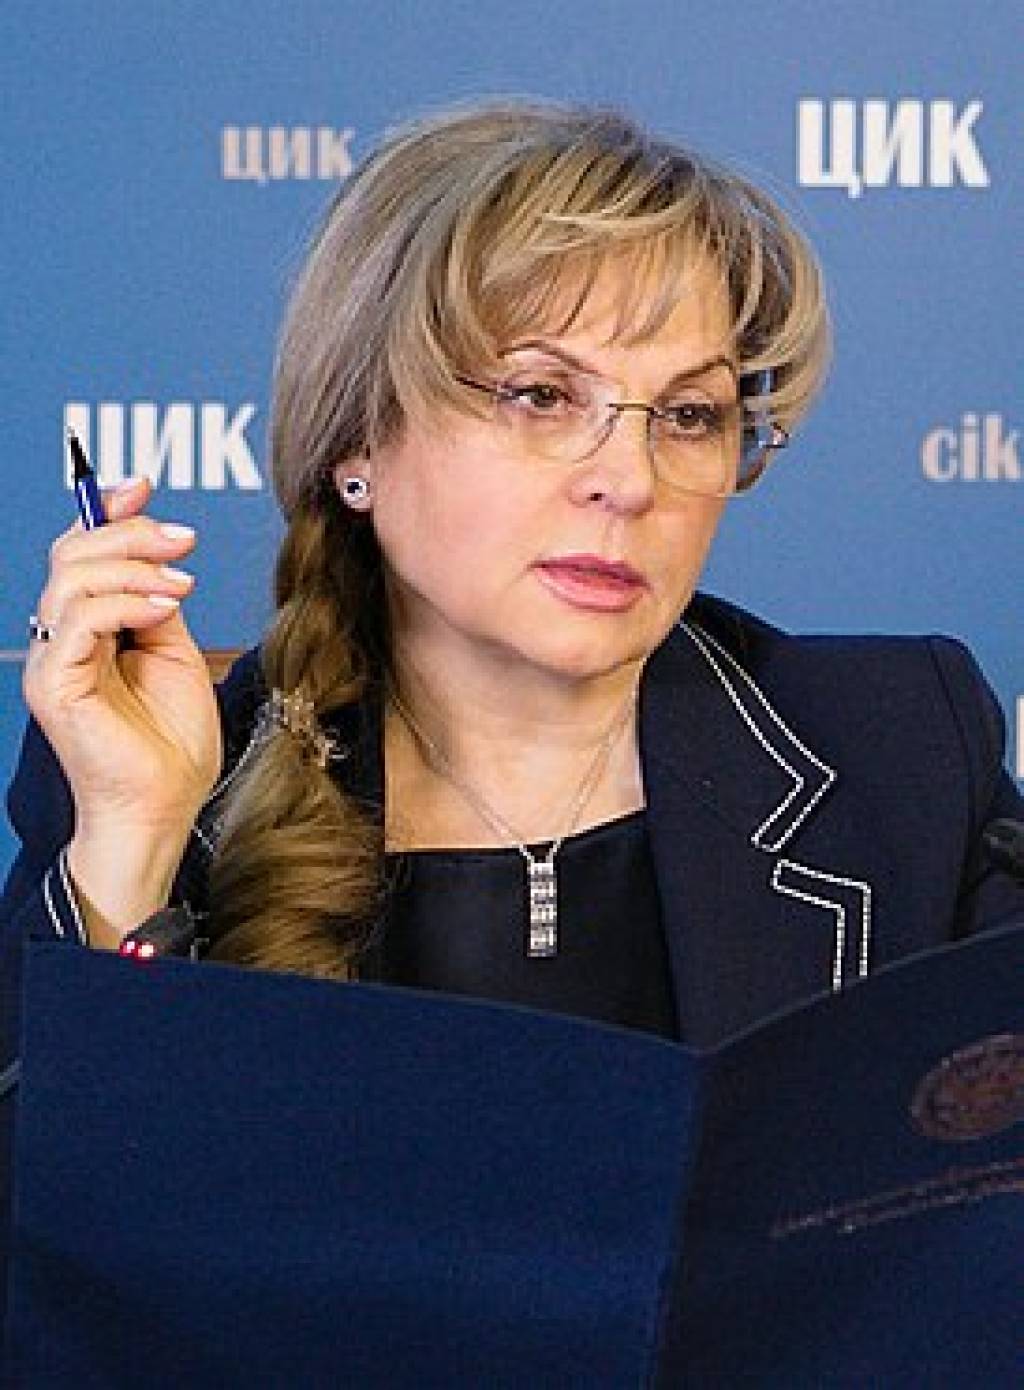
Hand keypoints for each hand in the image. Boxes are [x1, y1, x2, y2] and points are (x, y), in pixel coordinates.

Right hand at [23, 477, 222, 845]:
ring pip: (71, 578)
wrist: (165, 803)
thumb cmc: (172, 741)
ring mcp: (52, 661)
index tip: (144, 487)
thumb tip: (160, 561)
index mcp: (89, 628)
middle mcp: (62, 639)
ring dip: (134, 566)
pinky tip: (164, 608)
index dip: (107, 512)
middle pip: (72, 553)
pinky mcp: (54, 684)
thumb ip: (158, 603)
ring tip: (181, 585)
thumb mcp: (176, 652)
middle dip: (130, 532)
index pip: (81, 553)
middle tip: (182, 540)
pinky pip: (78, 619)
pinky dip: (125, 601)